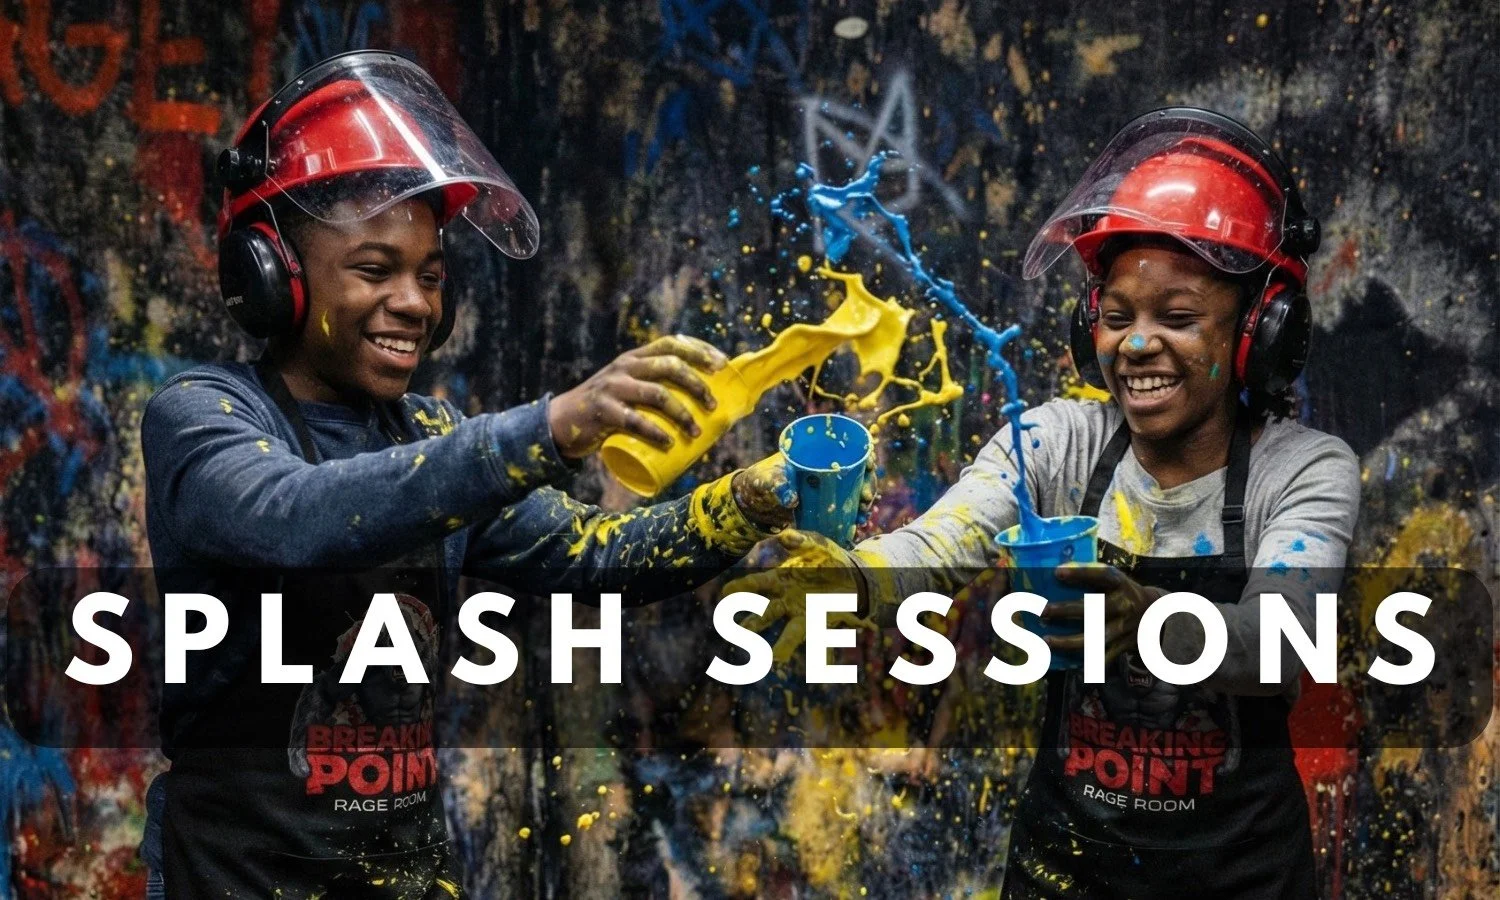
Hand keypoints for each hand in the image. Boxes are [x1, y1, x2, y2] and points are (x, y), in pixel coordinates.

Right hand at [548, 335, 729, 457]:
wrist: (560, 422)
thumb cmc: (605, 409)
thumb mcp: (626, 387)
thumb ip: (651, 388)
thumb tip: (698, 405)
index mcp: (634, 358)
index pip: (672, 344)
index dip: (700, 351)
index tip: (722, 364)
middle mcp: (625, 367)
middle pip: (670, 367)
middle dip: (697, 384)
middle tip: (713, 405)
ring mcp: (613, 388)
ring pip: (658, 394)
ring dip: (683, 413)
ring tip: (695, 431)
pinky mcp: (603, 412)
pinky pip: (635, 421)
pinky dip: (655, 433)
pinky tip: (669, 443)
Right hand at [722, 530, 875, 661]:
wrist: (852, 575)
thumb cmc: (824, 558)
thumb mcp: (813, 544)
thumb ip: (799, 540)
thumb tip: (788, 536)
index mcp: (781, 581)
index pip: (757, 585)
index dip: (741, 589)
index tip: (726, 595)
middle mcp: (788, 602)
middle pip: (768, 614)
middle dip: (755, 623)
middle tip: (744, 631)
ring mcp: (805, 616)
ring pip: (792, 632)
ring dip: (784, 645)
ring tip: (776, 657)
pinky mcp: (824, 625)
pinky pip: (823, 643)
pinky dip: (824, 658)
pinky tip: (824, 671)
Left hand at [730, 452, 879, 531]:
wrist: (753, 502)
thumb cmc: (759, 481)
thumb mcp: (766, 480)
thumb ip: (776, 485)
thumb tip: (791, 499)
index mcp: (815, 452)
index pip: (849, 447)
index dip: (864, 453)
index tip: (868, 465)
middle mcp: (826, 467)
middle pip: (859, 471)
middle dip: (868, 484)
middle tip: (863, 498)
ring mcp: (828, 486)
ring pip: (856, 490)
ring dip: (864, 502)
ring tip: (861, 515)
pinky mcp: (825, 504)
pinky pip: (846, 506)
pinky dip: (854, 513)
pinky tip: (857, 523)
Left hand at [1041, 563, 1164, 660]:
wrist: (1158, 615)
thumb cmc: (1124, 593)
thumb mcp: (1117, 580)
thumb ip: (1094, 577)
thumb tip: (1057, 572)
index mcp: (1121, 584)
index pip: (1101, 575)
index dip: (1080, 574)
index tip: (1057, 572)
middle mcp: (1124, 605)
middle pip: (1093, 609)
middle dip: (1066, 610)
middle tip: (1043, 611)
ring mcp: (1124, 628)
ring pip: (1095, 639)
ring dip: (1068, 642)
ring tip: (1047, 641)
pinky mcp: (1124, 646)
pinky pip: (1103, 658)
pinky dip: (1085, 663)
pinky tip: (1065, 663)